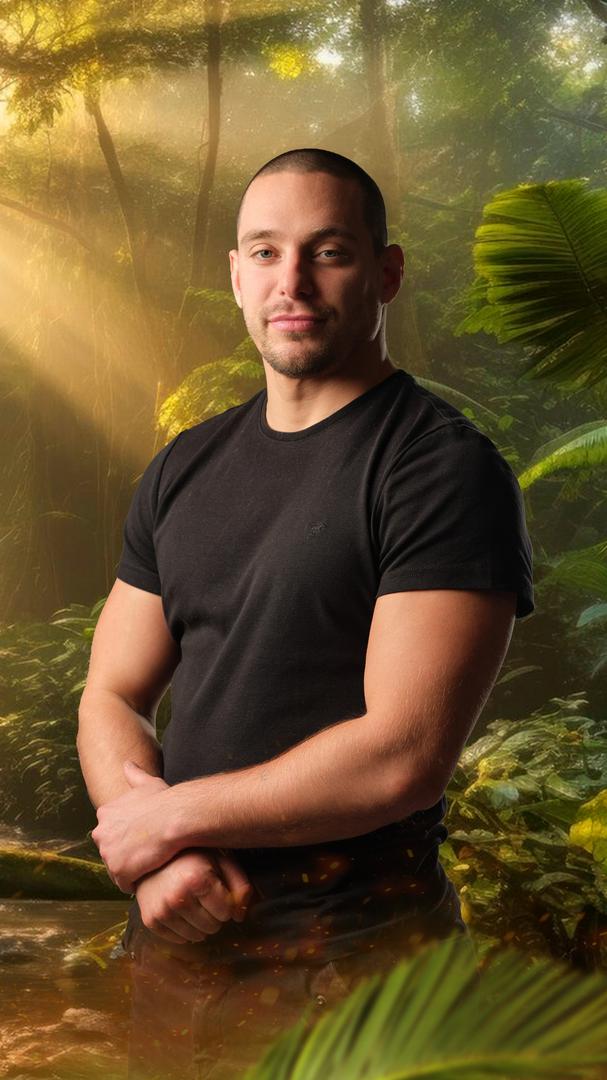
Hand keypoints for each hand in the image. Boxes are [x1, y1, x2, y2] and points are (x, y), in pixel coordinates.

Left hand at [91, 760, 181, 891]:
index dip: (127, 838)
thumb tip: (128, 763)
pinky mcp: (119, 871)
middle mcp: (101, 833)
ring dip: (131, 869)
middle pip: (110, 852)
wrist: (175, 818)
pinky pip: (125, 884)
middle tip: (147, 853)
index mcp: (105, 814)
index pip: (110, 833)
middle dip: (125, 855)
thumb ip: (134, 775)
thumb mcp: (148, 783)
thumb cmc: (166, 801)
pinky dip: (137, 882)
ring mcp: (108, 854)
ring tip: (150, 864)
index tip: (142, 838)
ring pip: (117, 870)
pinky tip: (150, 874)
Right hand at [135, 847, 255, 944]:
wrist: (152, 858)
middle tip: (203, 896)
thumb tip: (240, 916)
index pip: (226, 912)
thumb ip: (240, 885)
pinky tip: (180, 910)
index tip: (217, 890)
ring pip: (197, 937)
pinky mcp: (150, 920)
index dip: (226, 902)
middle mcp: (177, 897)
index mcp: (197, 879)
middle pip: (213, 927)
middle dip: (213, 914)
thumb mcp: (222, 861)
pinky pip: (179, 940)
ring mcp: (162, 910)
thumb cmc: (193, 858)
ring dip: (199, 924)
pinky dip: (184, 929)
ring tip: (192, 902)